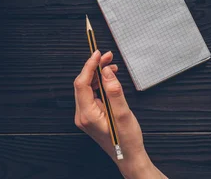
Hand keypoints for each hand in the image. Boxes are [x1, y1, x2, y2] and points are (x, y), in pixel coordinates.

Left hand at [74, 50, 165, 178]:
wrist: (128, 158)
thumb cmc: (127, 141)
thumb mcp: (124, 115)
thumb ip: (114, 92)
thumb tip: (107, 72)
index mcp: (87, 115)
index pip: (82, 83)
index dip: (89, 66)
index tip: (97, 54)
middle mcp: (82, 115)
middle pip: (83, 84)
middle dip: (94, 67)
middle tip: (108, 56)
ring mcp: (85, 116)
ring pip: (87, 88)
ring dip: (98, 75)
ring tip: (112, 66)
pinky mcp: (91, 116)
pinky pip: (92, 94)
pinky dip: (100, 84)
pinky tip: (110, 79)